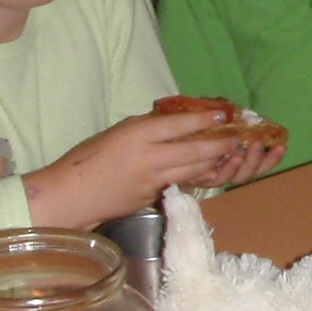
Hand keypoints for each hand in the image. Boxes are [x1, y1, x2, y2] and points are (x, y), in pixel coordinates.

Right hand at [23, 108, 273, 227]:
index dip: (203, 118)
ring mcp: (153, 181)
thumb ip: (148, 129)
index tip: (223, 112)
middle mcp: (149, 157)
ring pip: (193, 170)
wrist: (73, 194)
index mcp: (137, 134)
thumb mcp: (119, 132)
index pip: (178, 125)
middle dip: (220, 144)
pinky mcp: (154, 198)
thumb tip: (176, 124)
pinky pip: (181, 184)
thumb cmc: (90, 157)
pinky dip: (197, 176)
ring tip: (230, 153)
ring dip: (215, 161)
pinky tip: (209, 171)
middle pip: (194, 150)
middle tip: (238, 138)